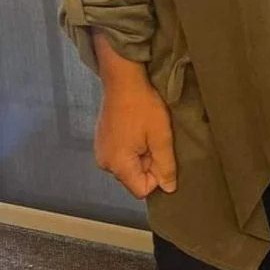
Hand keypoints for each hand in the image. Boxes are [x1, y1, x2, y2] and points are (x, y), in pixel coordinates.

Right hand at [93, 37, 176, 198]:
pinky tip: (136, 127)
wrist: (123, 80)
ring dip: (141, 153)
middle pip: (133, 177)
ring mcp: (100, 151)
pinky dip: (131, 145)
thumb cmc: (143, 107)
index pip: (141, 190)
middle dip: (148, 163)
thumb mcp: (161, 136)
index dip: (157, 176)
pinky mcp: (101, 139)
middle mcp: (104, 163)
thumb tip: (168, 189)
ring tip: (146, 131)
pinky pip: (120, 153)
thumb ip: (165, 165)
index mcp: (118, 166)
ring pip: (128, 165)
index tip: (162, 154)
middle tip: (155, 138)